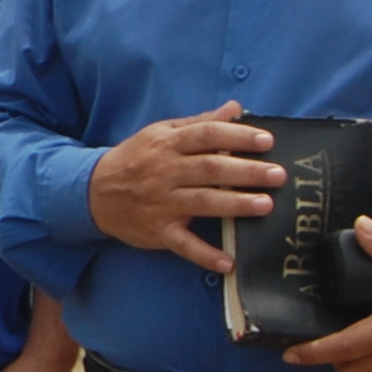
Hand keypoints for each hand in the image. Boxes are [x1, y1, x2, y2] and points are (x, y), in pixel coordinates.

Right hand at [87, 100, 284, 273]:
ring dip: (235, 205)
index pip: (207, 136)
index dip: (237, 137)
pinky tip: (228, 262)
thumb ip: (199, 123)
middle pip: (210, 169)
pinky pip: (184, 245)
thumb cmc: (135, 159)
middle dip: (246, 172)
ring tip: (265, 205)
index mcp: (167, 144)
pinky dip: (205, 255)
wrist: (94, 191)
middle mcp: (165, 172)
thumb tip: (235, 108)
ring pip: (202, 203)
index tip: (267, 141)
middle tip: (278, 175)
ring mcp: (161, 203)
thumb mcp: (161, 133)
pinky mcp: (158, 231)